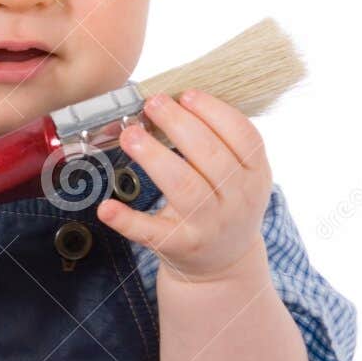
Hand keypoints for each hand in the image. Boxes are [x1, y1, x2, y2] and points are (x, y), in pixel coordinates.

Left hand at [96, 88, 271, 282]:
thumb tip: (173, 99)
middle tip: (152, 104)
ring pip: (183, 186)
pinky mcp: (179, 247)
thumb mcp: (238, 175)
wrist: (224, 265)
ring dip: (154, 157)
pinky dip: (127, 220)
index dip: (215, 112)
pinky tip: (106, 207)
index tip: (186, 95)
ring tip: (130, 134)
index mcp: (255, 175)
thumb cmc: (222, 205)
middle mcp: (236, 200)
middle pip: (210, 156)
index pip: (243, 137)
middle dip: (179, 125)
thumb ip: (217, 142)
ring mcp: (208, 226)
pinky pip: (151, 232)